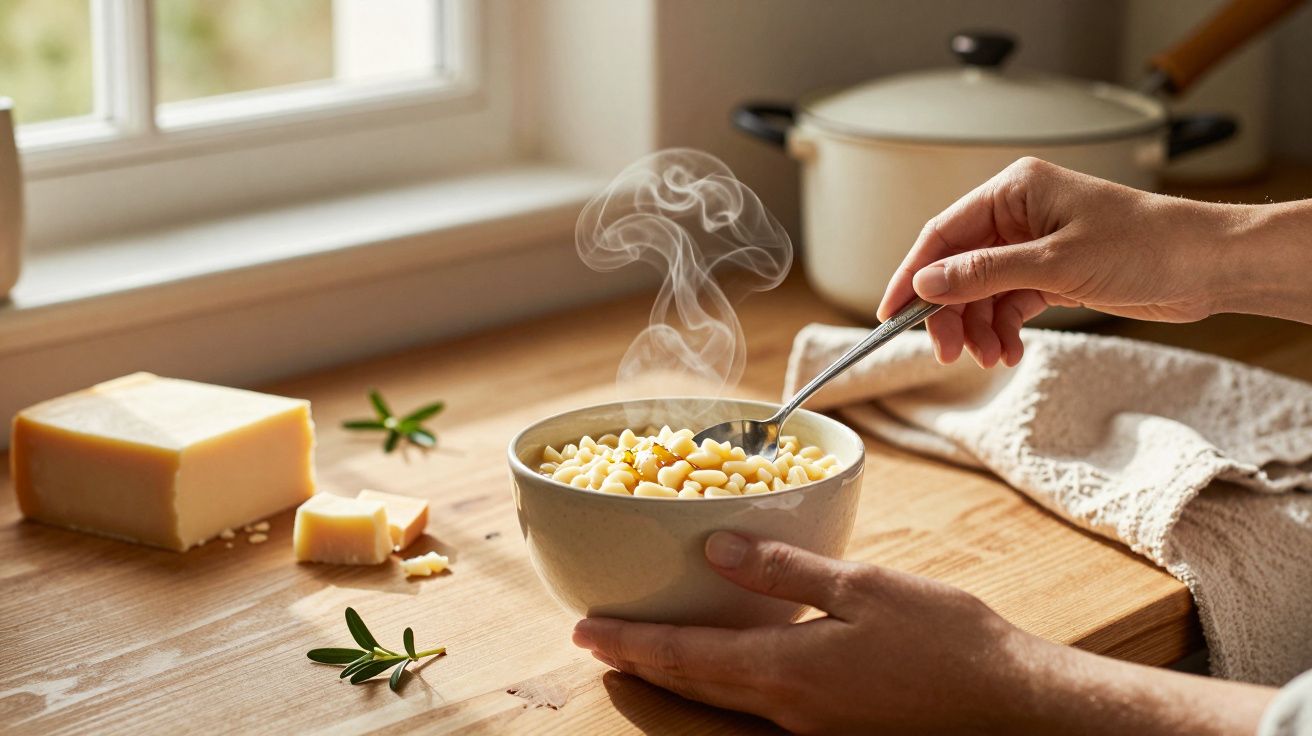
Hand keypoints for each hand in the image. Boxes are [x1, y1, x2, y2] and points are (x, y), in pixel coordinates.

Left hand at [574, 531, 1043, 733]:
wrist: (1011, 705)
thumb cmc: (946, 641)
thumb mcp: (862, 587)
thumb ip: (785, 569)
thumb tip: (717, 546)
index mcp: (787, 672)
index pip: (685, 659)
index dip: (630, 644)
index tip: (583, 631)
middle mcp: (787, 712)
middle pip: (693, 688)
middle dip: (642, 664)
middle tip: (598, 643)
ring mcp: (812, 729)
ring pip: (723, 702)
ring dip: (678, 677)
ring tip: (646, 652)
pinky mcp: (837, 730)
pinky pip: (759, 707)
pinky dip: (724, 684)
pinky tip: (728, 664)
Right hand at [876, 157, 1253, 367]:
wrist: (1206, 265)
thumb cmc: (1144, 246)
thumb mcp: (1055, 263)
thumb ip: (984, 274)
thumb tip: (924, 284)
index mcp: (1013, 190)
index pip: (942, 234)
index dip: (910, 275)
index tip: (890, 313)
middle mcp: (1018, 214)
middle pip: (956, 267)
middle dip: (949, 313)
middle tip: (947, 352)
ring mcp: (1033, 244)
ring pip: (980, 291)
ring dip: (978, 328)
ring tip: (990, 357)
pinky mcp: (1051, 273)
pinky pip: (1007, 303)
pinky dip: (1003, 329)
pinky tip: (1009, 351)